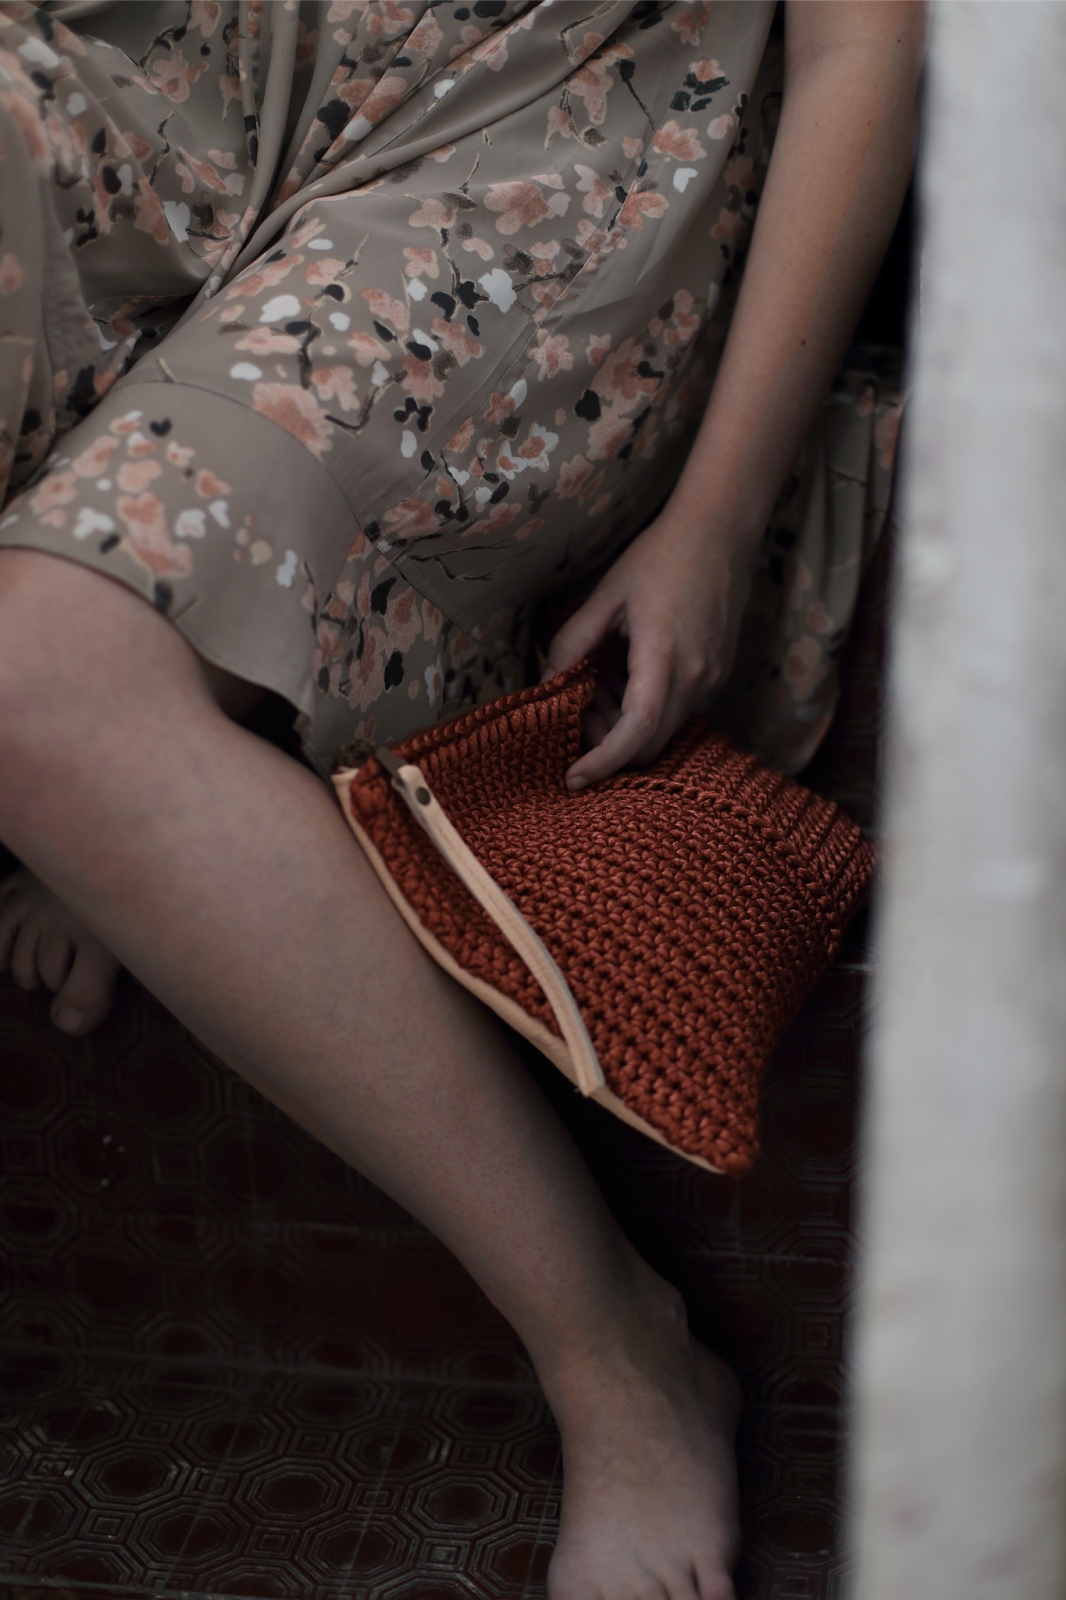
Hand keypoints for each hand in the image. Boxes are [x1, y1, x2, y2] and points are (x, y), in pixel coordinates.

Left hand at [543, 512, 756, 788]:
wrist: (721, 531)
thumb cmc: (660, 556)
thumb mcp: (604, 597)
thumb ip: (571, 644)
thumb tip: (545, 686)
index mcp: (664, 656)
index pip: (636, 731)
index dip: (603, 761)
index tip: (573, 777)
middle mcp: (696, 677)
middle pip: (649, 745)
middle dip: (608, 744)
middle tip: (578, 711)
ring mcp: (712, 678)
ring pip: (664, 731)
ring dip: (626, 724)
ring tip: (601, 681)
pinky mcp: (717, 674)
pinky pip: (678, 710)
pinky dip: (646, 708)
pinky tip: (626, 671)